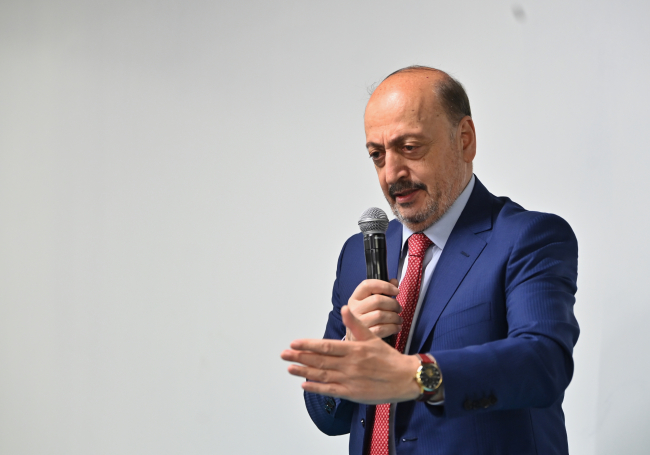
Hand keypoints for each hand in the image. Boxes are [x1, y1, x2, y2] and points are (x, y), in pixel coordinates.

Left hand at [281, 305, 420, 403]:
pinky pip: (330, 390)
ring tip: (289, 368)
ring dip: (304, 371)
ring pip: (322, 375)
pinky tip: (304, 385)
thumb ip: (356, 324)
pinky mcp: (352, 394)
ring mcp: (349, 380)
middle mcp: (349, 365)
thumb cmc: (389, 358)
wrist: (404, 378)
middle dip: (300, 357)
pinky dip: (316, 388)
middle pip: (320, 361)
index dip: (309, 345)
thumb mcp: (372, 337)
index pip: (326, 346)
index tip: (295, 343)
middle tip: (284, 354)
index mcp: (354, 350)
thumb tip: (345, 309)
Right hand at [346, 278, 400, 340]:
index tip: (396, 290)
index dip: (384, 285)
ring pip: (381, 315)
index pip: (367, 285)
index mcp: (355, 298)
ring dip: (395, 317)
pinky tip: (397, 327)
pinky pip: (382, 329)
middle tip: (399, 308)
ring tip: (399, 319)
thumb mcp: (369, 303)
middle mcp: (354, 308)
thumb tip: (394, 281)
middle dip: (393, 303)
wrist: (356, 338)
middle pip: (377, 300)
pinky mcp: (364, 334)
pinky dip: (393, 327)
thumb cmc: (365, 317)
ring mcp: (358, 322)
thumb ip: (382, 291)